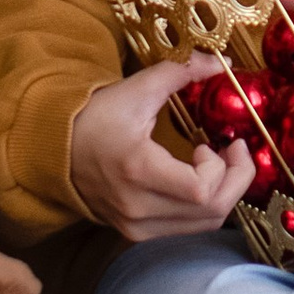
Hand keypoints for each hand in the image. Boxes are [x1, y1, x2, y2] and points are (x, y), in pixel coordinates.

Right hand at [66, 57, 255, 240]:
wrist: (56, 150)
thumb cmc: (96, 118)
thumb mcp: (137, 88)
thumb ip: (180, 71)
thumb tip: (219, 61)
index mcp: (138, 171)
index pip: (201, 190)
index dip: (223, 167)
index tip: (215, 142)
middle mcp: (138, 207)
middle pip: (211, 212)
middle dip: (237, 180)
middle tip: (235, 152)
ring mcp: (137, 225)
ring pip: (203, 225)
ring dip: (223, 193)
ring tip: (217, 163)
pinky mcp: (136, 232)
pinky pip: (186, 228)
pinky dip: (204, 206)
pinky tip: (198, 179)